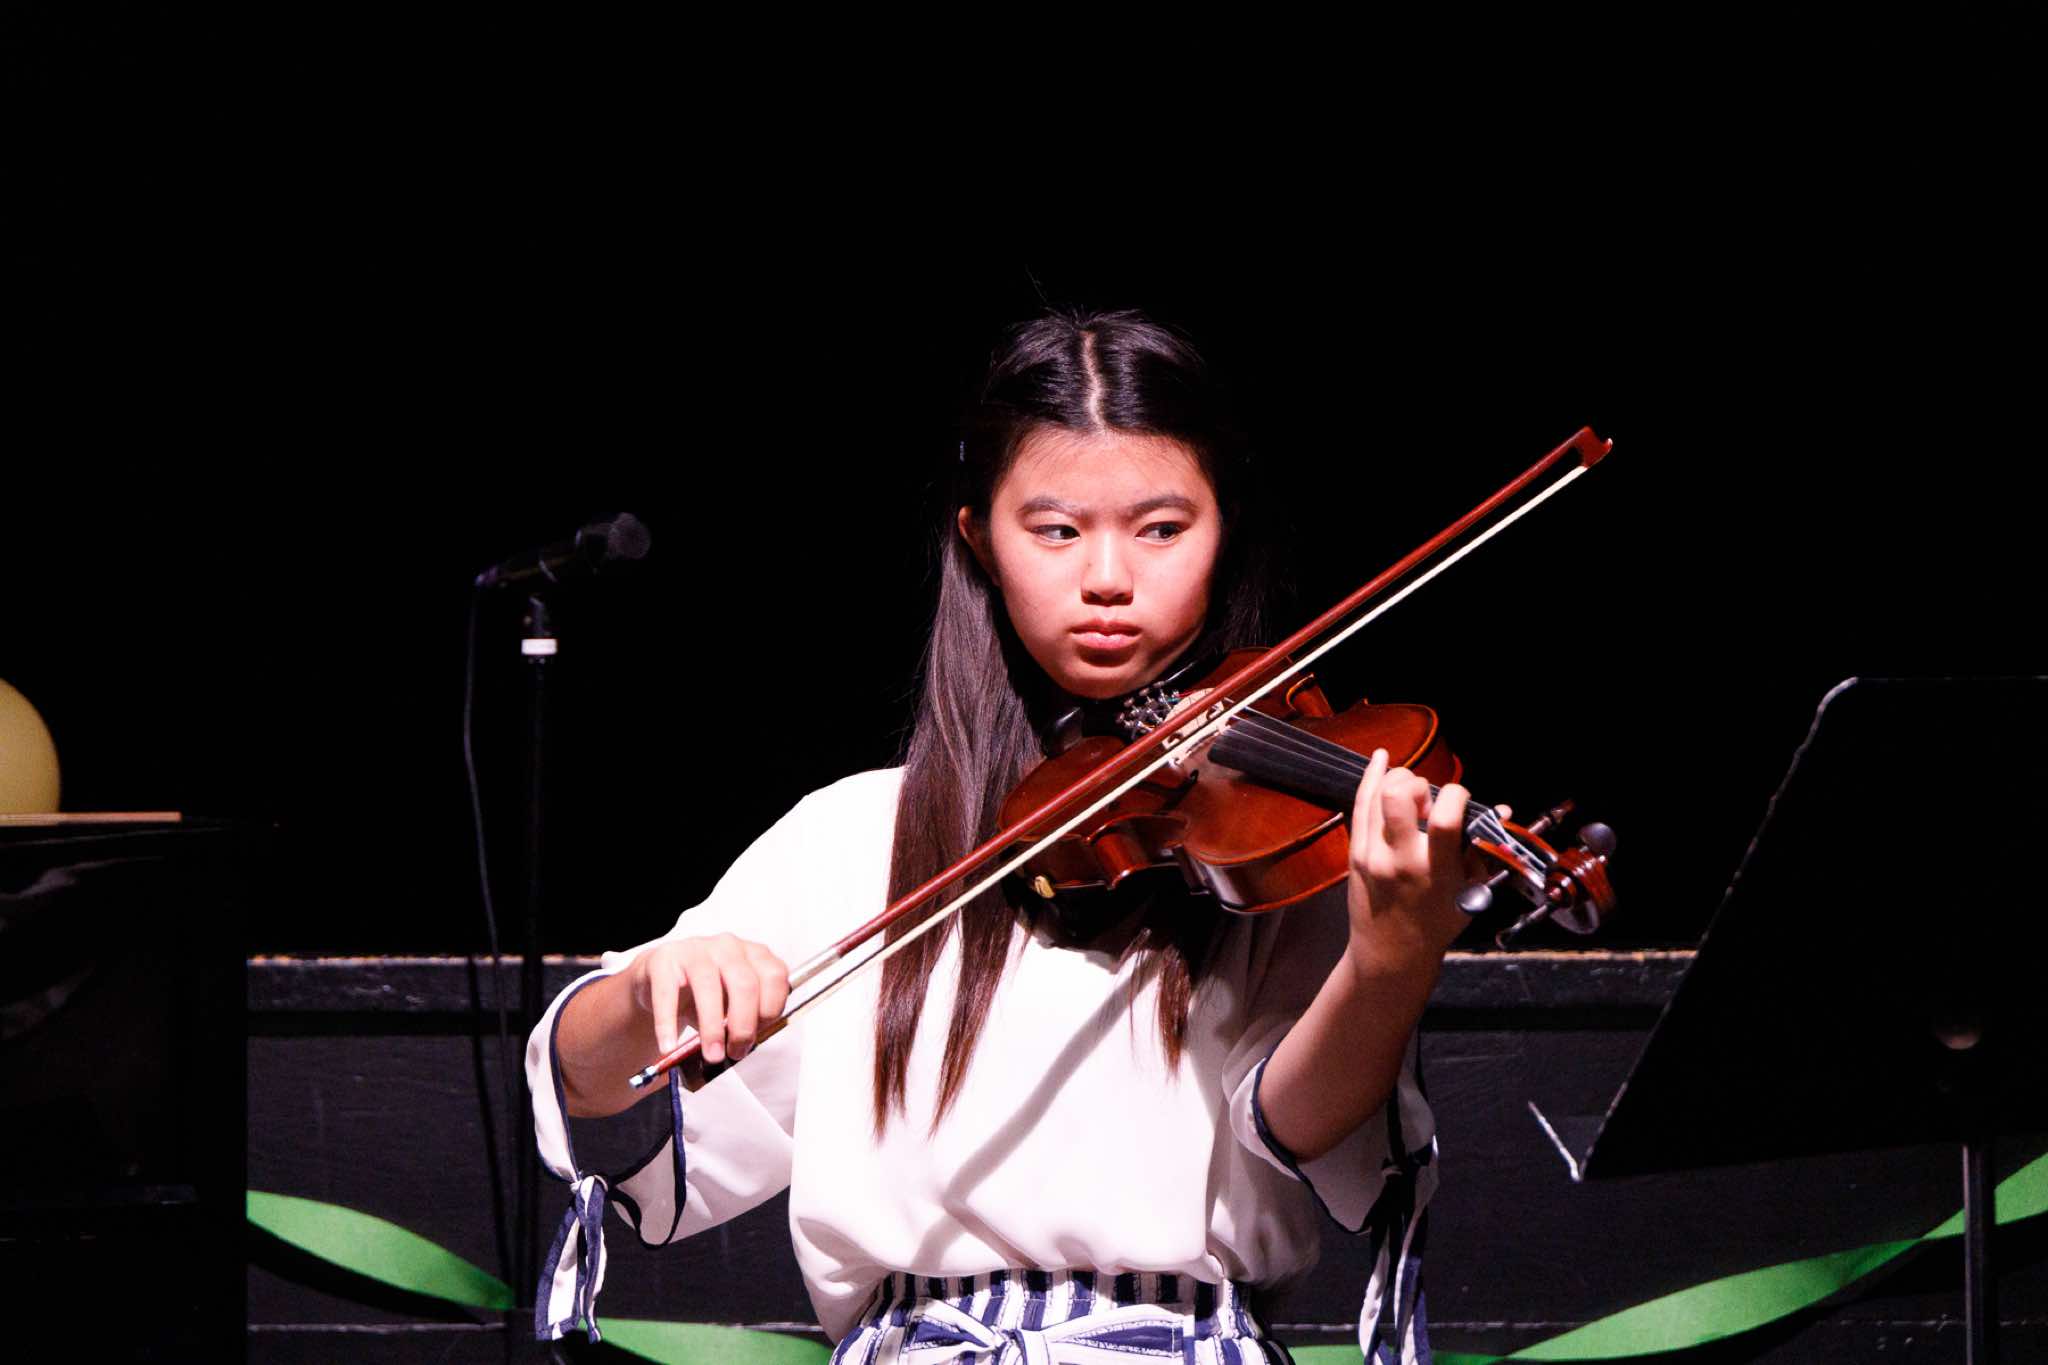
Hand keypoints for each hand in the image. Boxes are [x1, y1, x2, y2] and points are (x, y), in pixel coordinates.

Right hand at [630, 933, 789, 1064]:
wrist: (658, 979)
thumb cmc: (703, 994)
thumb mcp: (731, 1001)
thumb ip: (745, 1016)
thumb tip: (746, 1045)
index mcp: (753, 954)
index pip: (775, 976)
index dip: (771, 1010)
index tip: (759, 1035)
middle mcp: (728, 946)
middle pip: (745, 984)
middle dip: (744, 1026)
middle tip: (736, 1051)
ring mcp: (696, 949)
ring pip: (709, 987)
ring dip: (712, 1028)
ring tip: (711, 1054)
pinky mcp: (664, 959)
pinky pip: (667, 993)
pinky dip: (667, 1024)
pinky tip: (669, 1045)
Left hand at [1345, 748, 1479, 964]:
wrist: (1390, 953)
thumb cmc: (1438, 923)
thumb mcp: (1471, 893)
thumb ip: (1485, 851)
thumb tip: (1503, 811)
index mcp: (1436, 871)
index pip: (1443, 816)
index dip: (1457, 794)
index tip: (1460, 800)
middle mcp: (1400, 859)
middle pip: (1399, 795)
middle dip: (1420, 783)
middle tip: (1428, 801)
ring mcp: (1372, 854)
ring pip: (1377, 794)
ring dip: (1399, 781)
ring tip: (1413, 793)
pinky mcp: (1355, 852)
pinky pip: (1359, 805)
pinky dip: (1371, 777)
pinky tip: (1382, 758)